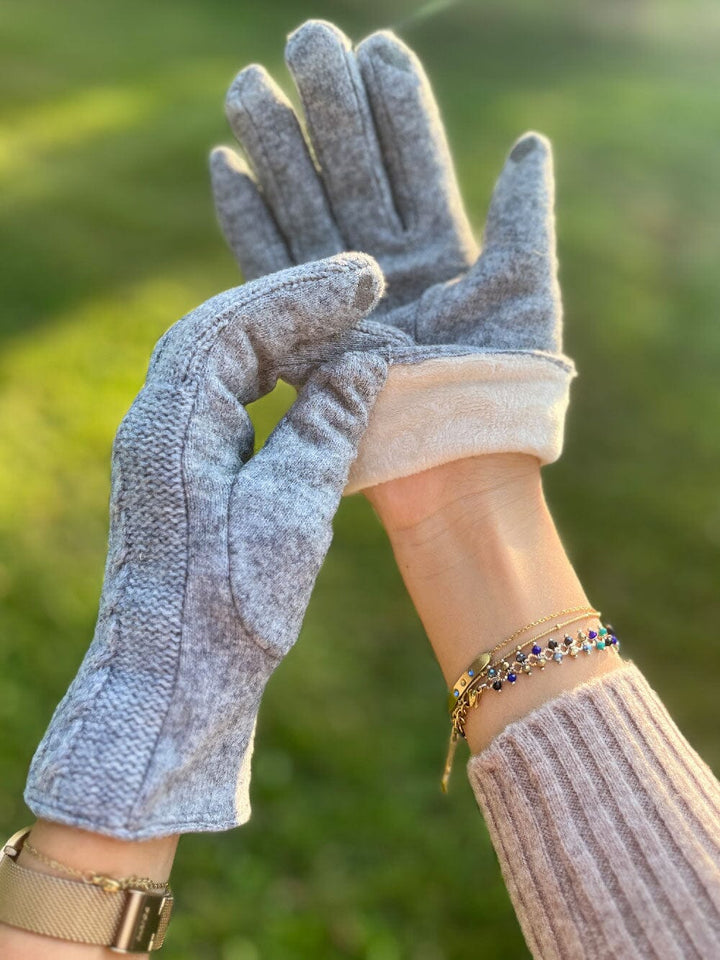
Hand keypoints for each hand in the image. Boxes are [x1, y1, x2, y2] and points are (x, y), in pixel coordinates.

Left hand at [24, 253, 387, 838]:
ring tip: (347, 320)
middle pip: (222, 333)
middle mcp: (158, 425)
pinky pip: (229, 400)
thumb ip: (325, 427)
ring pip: (223, 363)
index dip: (301, 295)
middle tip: (364, 285)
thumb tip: (365, 361)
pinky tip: (312, 377)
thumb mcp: (289, 512)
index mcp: (169, 426)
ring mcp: (167, 449)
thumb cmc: (228, 611)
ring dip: (284, 337)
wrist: (173, 690)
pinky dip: (275, 379)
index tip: (366, 279)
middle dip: (293, 304)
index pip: (231, 328)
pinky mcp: (186, 475)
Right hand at [210, 20, 573, 493]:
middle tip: (305, 39)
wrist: (457, 460)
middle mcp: (384, 266)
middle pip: (351, 172)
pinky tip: (225, 164)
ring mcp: (339, 295)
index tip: (377, 49)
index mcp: (440, 252)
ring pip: (303, 205)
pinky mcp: (302, 329)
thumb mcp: (527, 289)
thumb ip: (523, 215)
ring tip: (248, 84)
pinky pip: (266, 263)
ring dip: (276, 147)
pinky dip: (244, 218)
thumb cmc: (503, 381)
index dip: (395, 106)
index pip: (413, 162)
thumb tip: (529, 143)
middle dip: (329, 108)